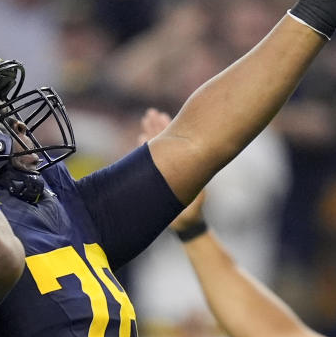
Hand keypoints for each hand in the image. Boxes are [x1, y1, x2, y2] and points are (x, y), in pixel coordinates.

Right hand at [137, 108, 208, 233]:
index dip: (167, 130)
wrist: (188, 224)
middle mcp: (176, 164)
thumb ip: (194, 191)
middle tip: (150, 113)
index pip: (174, 144)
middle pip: (166, 140)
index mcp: (184, 167)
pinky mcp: (161, 175)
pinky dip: (147, 148)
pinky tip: (140, 138)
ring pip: (159, 146)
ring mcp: (168, 168)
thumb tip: (194, 179)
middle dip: (158, 126)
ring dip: (153, 132)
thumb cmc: (191, 215)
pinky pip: (152, 159)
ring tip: (147, 117)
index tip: (161, 116)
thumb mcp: (195, 202)